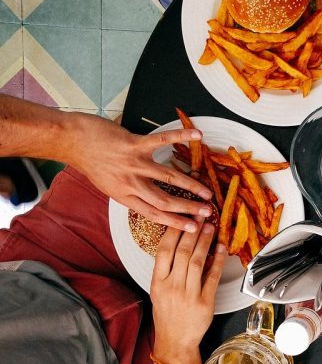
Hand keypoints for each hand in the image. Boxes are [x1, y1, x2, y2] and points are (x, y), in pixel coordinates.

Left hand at [67, 113, 212, 231]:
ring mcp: (133, 163)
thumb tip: (149, 198)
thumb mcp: (108, 185)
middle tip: (207, 212)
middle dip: (188, 208)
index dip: (175, 222)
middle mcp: (130, 183)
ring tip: (207, 191)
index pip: (154, 214)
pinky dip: (181, 137)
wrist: (71, 141)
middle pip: (164, 200)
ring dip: (191, 185)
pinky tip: (197, 135)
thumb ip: (129, 192)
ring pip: (168, 177)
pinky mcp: (134, 144)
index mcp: (124, 196)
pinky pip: (162, 141)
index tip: (193, 228)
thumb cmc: (90, 162)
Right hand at [150, 219, 225, 363]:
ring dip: (205, 242)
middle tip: (201, 215)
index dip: (174, 231)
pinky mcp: (205, 302)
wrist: (175, 341)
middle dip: (192, 231)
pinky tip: (222, 248)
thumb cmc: (167, 314)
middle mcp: (172, 286)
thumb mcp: (159, 290)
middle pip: (183, 252)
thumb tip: (180, 243)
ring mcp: (189, 294)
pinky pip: (213, 277)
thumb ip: (167, 269)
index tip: (182, 217)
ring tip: (210, 227)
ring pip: (198, 261)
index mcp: (158, 282)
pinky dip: (218, 261)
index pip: (164, 250)